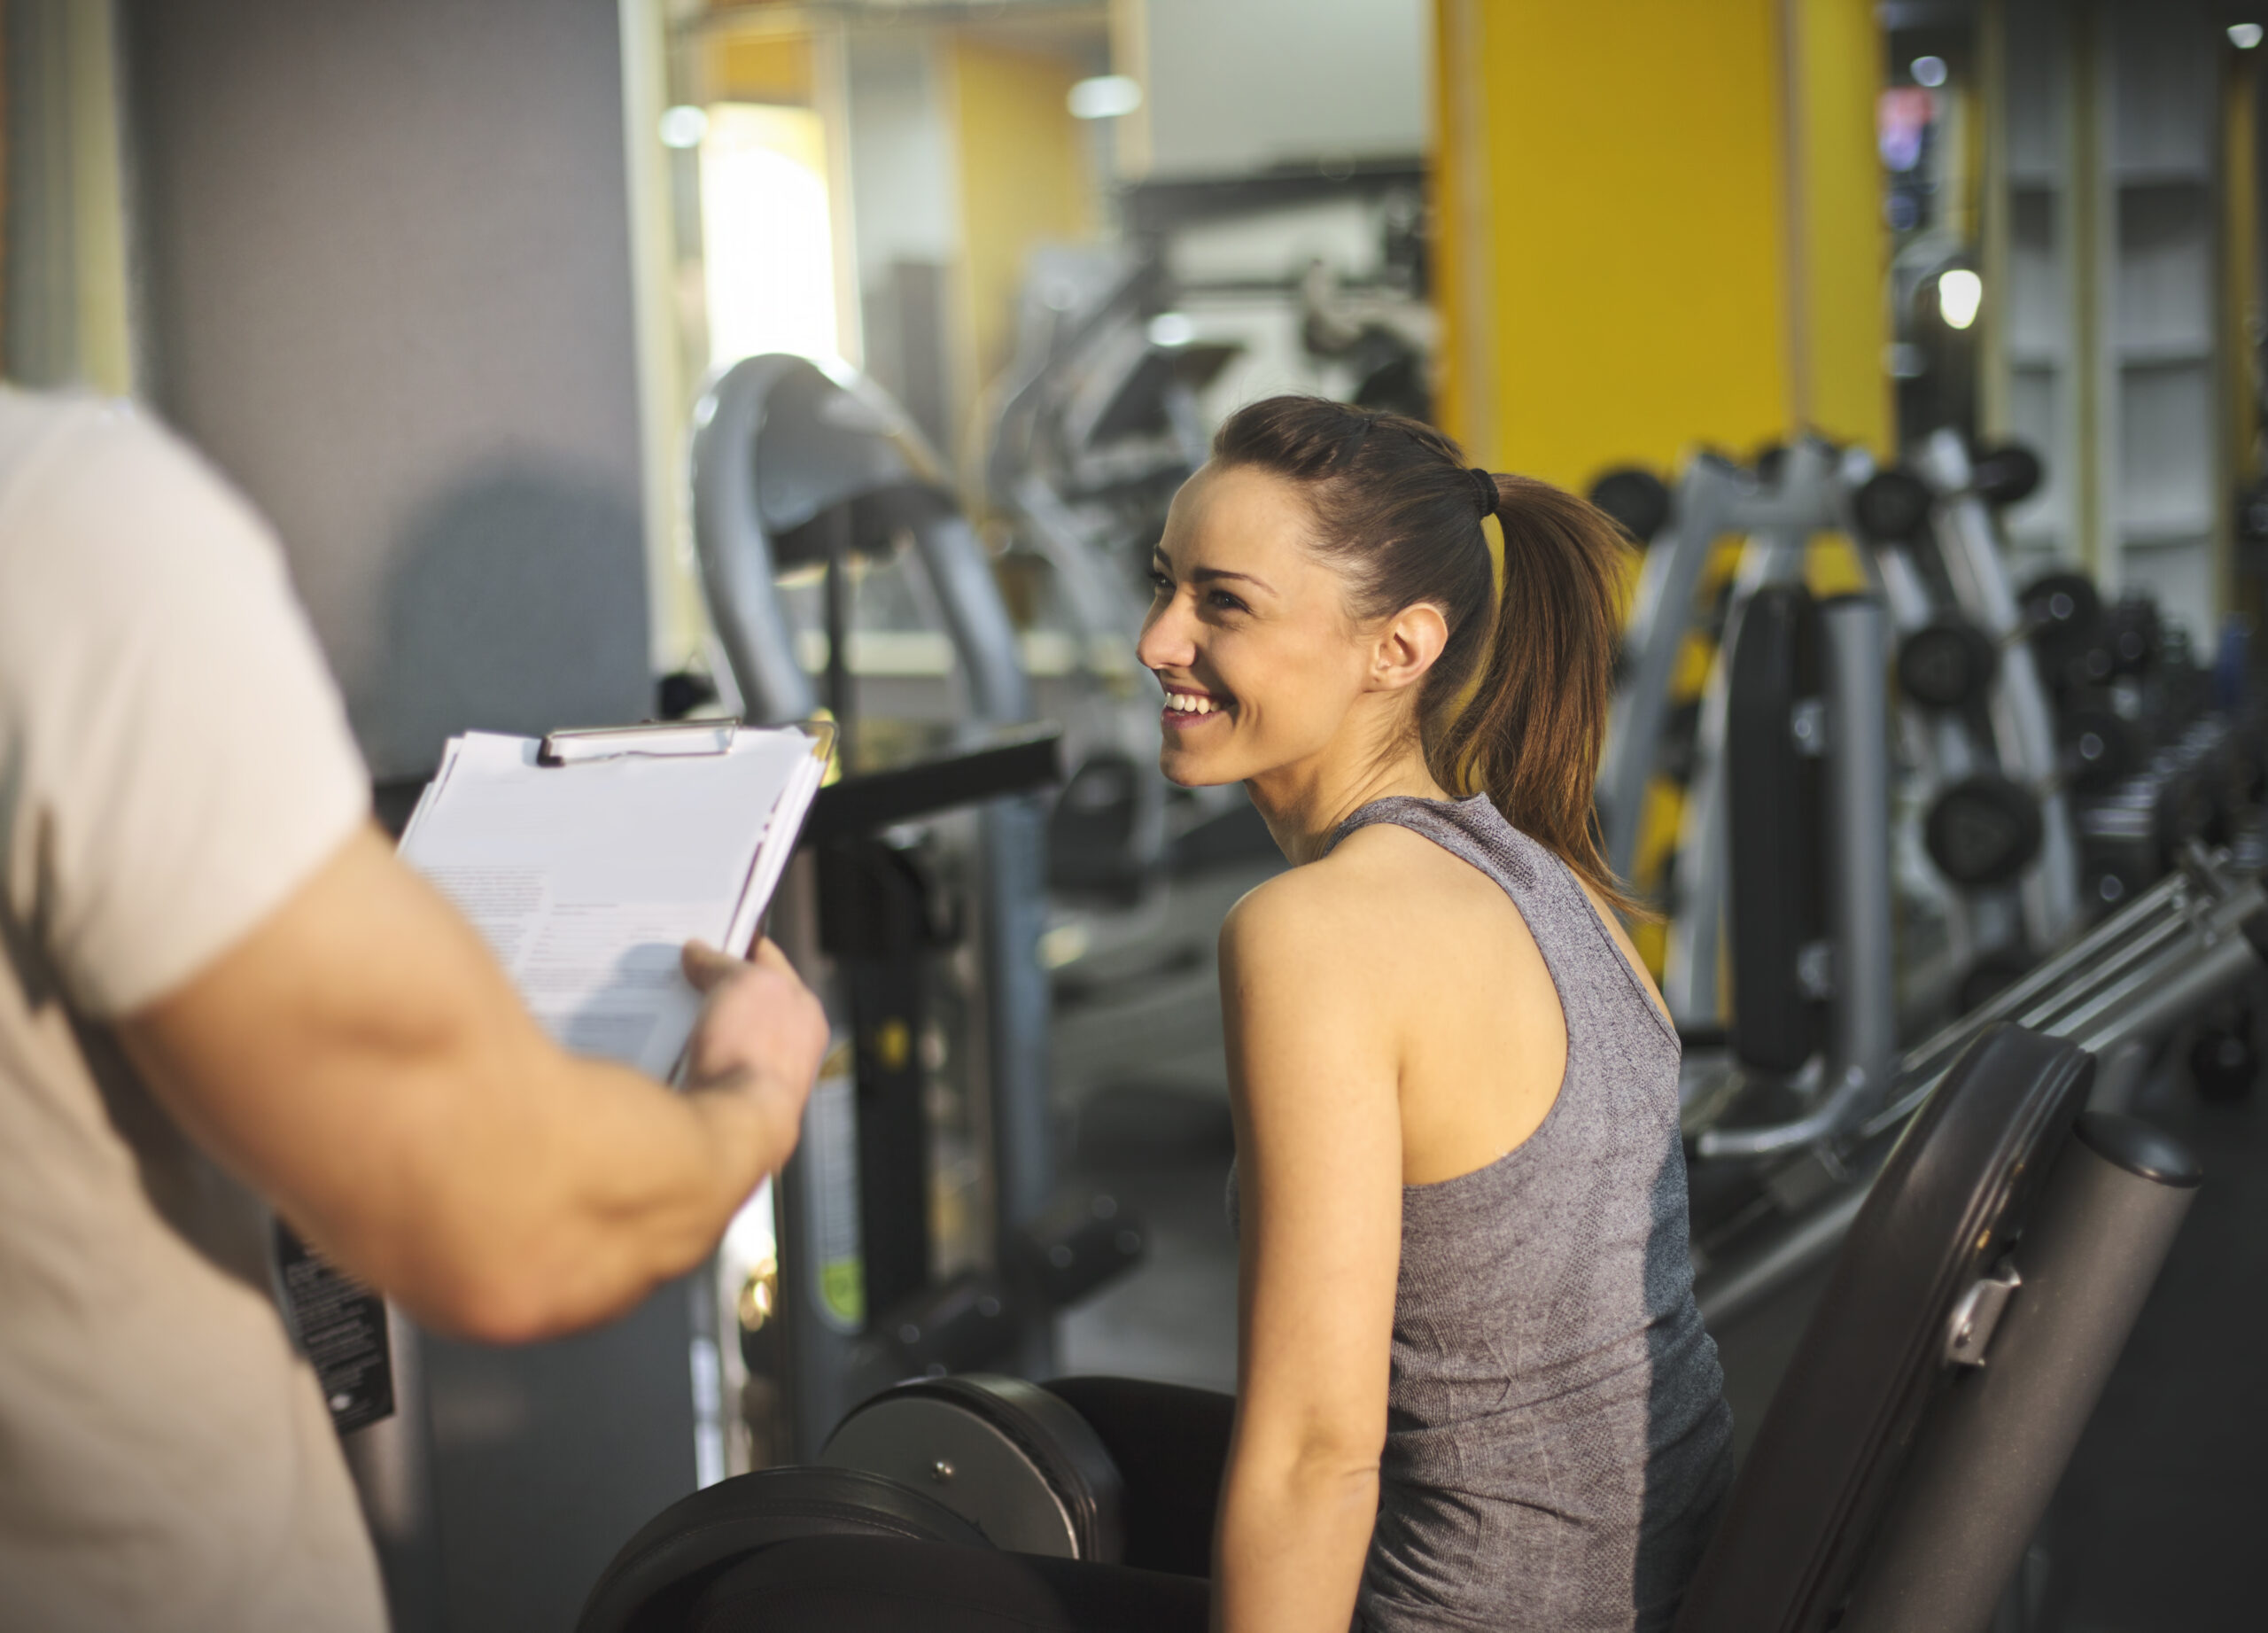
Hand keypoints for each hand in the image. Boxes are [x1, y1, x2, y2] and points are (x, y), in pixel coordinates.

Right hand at [680, 938, 828, 1158]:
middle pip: (745, 1002)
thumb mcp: (740, 982)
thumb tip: (697, 954)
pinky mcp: (728, 1108)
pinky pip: (700, 1069)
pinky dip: (684, 1057)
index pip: (770, 962)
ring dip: (696, 1024)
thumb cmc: (751, 1054)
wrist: (731, 1132)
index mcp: (805, 1013)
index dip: (738, 942)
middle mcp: (789, 1050)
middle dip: (713, 987)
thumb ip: (721, 963)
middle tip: (678, 971)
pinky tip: (664, 1050)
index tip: (709, 932)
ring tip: (664, 1009)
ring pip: (721, 1038)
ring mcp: (758, 1082)